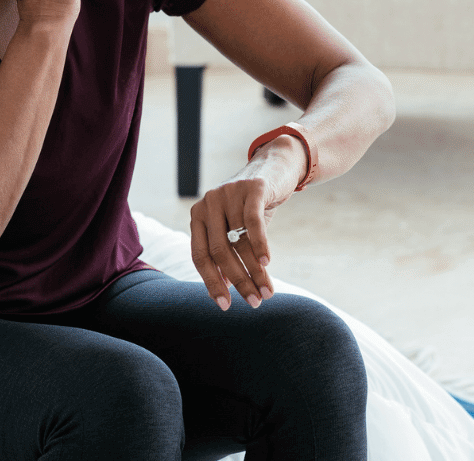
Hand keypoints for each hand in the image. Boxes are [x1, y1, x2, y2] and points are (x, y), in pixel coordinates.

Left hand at [189, 134, 306, 310]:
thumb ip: (228, 253)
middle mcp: (208, 203)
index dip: (211, 282)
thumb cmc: (252, 206)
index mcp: (198, 215)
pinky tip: (267, 263)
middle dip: (238, 281)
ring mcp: (228, 193)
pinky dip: (260, 245)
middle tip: (254, 302)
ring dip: (255, 271)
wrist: (275, 168)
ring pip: (239, 241)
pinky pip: (253, 222)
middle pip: (219, 251)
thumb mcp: (237, 229)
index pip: (200, 255)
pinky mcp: (252, 188)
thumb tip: (226, 287)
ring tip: (267, 291)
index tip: (225, 305)